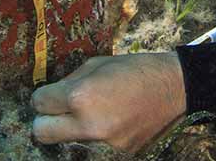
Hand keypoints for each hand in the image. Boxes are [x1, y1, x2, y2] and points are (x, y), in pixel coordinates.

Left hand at [31, 52, 186, 152]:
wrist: (175, 89)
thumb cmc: (136, 69)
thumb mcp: (98, 64)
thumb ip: (70, 81)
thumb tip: (51, 95)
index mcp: (81, 97)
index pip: (39, 103)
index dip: (44, 97)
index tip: (52, 95)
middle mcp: (88, 125)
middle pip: (41, 132)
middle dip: (45, 120)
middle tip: (59, 111)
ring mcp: (103, 145)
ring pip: (65, 143)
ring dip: (70, 132)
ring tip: (91, 116)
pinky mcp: (117, 155)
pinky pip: (91, 148)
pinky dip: (94, 138)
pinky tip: (110, 123)